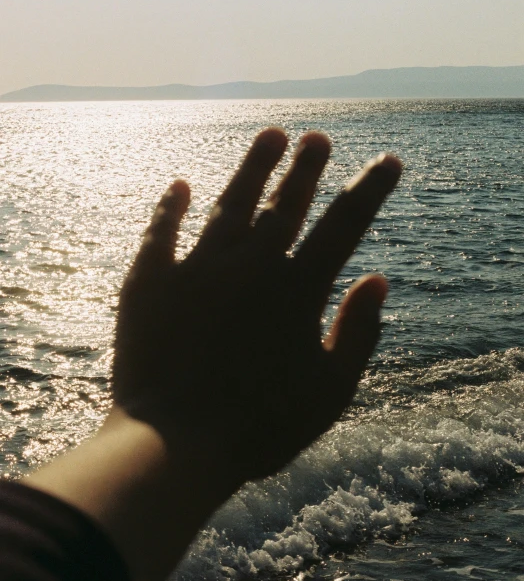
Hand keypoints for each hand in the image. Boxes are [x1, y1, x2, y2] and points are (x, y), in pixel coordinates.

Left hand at [112, 128, 400, 486]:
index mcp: (298, 290)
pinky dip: (170, 207)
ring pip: (231, 204)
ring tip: (270, 135)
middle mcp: (251, 266)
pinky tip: (180, 186)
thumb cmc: (261, 427)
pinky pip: (162, 233)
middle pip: (286, 203)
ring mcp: (198, 269)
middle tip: (317, 137)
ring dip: (253, 168)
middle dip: (306, 167)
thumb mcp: (331, 390)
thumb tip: (379, 280)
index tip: (387, 161)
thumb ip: (359, 332)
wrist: (176, 445)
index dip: (370, 189)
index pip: (345, 224)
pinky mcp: (151, 283)